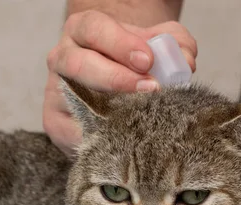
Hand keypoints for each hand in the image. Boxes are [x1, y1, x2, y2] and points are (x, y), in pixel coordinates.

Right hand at [43, 10, 196, 154]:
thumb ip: (175, 45)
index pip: (95, 29)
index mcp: (84, 30)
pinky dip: (96, 136)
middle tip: (150, 89)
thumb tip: (186, 62)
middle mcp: (63, 56)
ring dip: (107, 107)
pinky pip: (70, 130)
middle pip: (78, 63)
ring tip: (139, 114)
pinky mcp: (55, 121)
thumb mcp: (157, 45)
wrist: (112, 83)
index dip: (120, 44)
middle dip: (115, 77)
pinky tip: (121, 138)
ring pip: (72, 97)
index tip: (148, 60)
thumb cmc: (134, 61)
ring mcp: (55, 89)